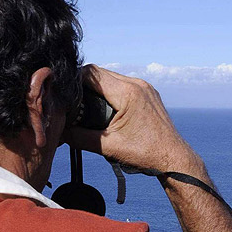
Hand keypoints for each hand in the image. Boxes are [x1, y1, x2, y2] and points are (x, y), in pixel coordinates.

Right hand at [64, 65, 203, 174]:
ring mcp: (144, 87)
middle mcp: (137, 84)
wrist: (174, 158)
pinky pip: (122, 85)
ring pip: (111, 77)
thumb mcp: (108, 146)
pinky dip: (110, 92)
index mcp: (128, 93)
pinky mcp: (148, 93)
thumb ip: (79, 137)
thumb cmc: (146, 154)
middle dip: (82, 85)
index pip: (90, 73)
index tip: (64, 96)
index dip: (73, 81)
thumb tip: (57, 132)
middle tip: (72, 103)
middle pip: (99, 73)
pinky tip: (103, 109)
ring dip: (96, 88)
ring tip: (86, 107)